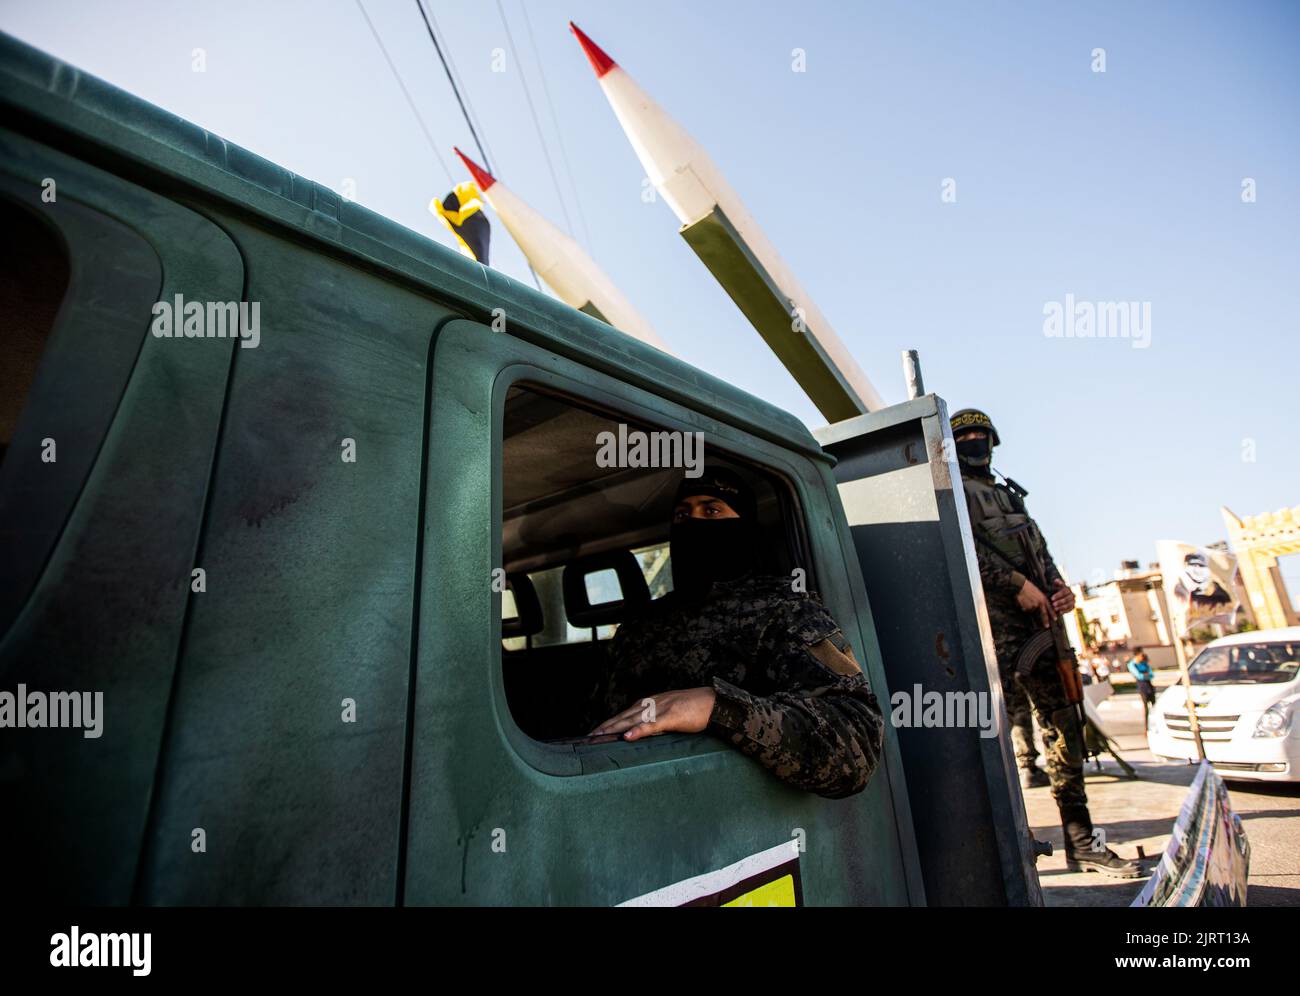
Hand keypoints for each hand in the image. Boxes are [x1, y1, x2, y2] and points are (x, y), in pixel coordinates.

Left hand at [589, 687, 717, 740]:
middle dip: (605, 727)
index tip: (594, 733)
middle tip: (588, 737)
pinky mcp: (672, 716)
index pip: (625, 714)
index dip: (609, 723)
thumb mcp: (670, 715)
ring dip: (615, 728)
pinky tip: (628, 737)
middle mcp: (652, 704)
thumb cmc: (694, 710)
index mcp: (651, 703)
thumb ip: (655, 723)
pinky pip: (653, 725)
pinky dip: (639, 730)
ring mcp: (661, 709)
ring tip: (599, 737)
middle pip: (624, 716)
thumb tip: (641, 735)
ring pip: (633, 719)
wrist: (715, 702)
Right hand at [1016, 579, 1055, 627]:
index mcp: (1043, 598)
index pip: (1049, 608)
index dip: (1052, 614)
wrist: (1021, 586)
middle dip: (1045, 620)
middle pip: (1043, 613)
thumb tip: (1038, 607)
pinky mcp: (1028, 606)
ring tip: (1025, 599)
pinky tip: (1022, 600)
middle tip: (1047, 626)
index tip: (1055, 619)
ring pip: (1032, 610)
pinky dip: (1024, 606)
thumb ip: (1040, 600)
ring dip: (1028, 607)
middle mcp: (1040, 602)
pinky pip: (1026, 609)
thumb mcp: (1038, 593)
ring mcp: (1034, 605)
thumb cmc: (1028, 587)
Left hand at [1050, 579, 1074, 614]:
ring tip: (1055, 609)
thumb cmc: (1056, 590)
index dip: (1058, 595)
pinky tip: (1059, 612)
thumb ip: (1056, 583)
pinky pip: (1070, 609)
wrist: (1060, 596)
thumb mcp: (1055, 585)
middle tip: (1053, 604)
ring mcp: (1073, 601)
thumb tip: (1056, 580)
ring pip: (1068, 605)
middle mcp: (1072, 595)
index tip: (1052, 598)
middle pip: (1067, 599)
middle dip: (1059, 602)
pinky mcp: (1073, 607)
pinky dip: (1065, 611)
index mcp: (1068, 589)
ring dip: (1061, 607)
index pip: (1064, 591)